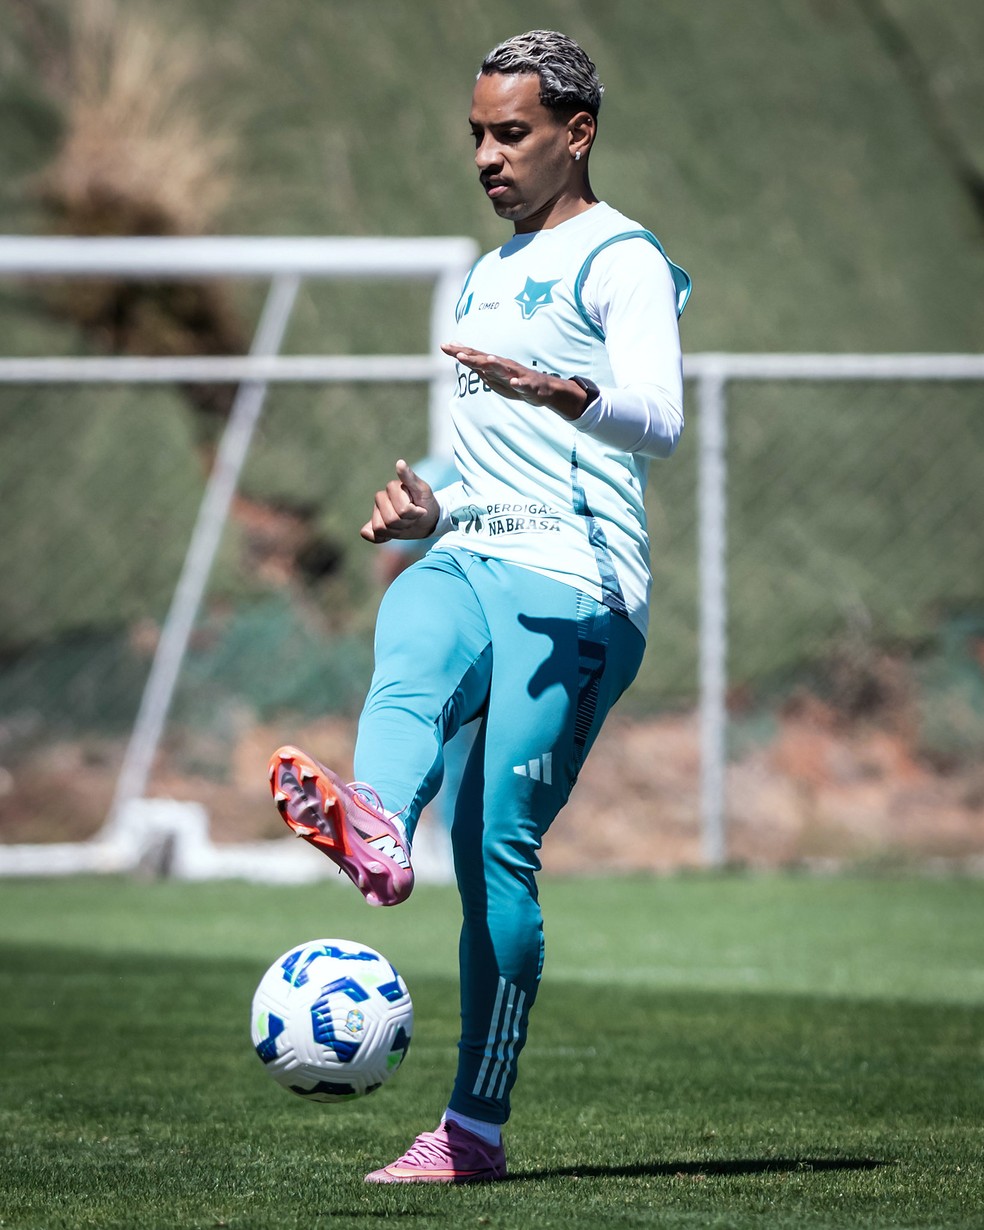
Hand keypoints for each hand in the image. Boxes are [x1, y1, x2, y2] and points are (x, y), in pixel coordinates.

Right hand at [360, 459, 439, 543]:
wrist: (428, 519)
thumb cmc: (426, 503)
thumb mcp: (423, 490)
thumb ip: (410, 478)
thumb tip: (399, 462)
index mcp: (392, 488)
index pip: (401, 509)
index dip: (412, 513)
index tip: (420, 510)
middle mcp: (381, 498)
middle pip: (389, 519)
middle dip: (405, 522)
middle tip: (413, 518)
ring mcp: (377, 512)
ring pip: (380, 528)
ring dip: (397, 531)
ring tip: (406, 524)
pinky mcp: (376, 525)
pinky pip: (368, 533)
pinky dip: (379, 537)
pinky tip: (390, 536)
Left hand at [441, 342, 589, 420]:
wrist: (542, 390)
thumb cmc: (515, 382)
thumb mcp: (492, 375)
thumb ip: (477, 365)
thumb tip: (460, 354)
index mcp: (494, 365)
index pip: (473, 356)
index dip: (459, 352)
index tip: (443, 346)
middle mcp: (504, 366)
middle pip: (485, 360)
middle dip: (472, 357)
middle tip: (457, 354)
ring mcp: (516, 374)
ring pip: (504, 369)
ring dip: (494, 365)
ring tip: (486, 361)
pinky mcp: (529, 384)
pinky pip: (523, 384)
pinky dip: (518, 383)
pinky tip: (513, 382)